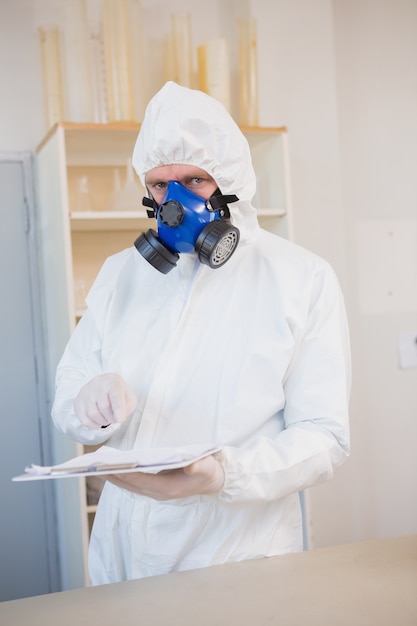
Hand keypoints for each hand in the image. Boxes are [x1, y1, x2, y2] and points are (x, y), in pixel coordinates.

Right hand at [74, 373, 136, 428]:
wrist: (103, 386)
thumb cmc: (117, 393)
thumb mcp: (129, 397)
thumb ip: (127, 407)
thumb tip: (118, 418)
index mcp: (113, 381)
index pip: (115, 395)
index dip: (118, 409)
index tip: (120, 419)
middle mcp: (98, 383)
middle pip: (104, 407)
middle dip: (111, 418)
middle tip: (115, 419)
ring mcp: (86, 391)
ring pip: (92, 414)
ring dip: (102, 422)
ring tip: (107, 419)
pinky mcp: (78, 401)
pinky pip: (84, 419)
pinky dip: (93, 425)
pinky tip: (98, 422)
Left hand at [107, 454, 224, 499]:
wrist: (212, 482)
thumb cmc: (208, 472)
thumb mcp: (207, 467)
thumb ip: (199, 466)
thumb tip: (191, 466)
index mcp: (168, 489)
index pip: (142, 481)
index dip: (127, 474)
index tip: (112, 467)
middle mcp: (158, 492)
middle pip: (131, 486)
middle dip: (114, 476)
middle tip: (95, 466)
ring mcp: (155, 491)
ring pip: (130, 486)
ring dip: (114, 478)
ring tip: (98, 466)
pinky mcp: (154, 487)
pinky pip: (134, 484)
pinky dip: (122, 477)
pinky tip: (113, 468)